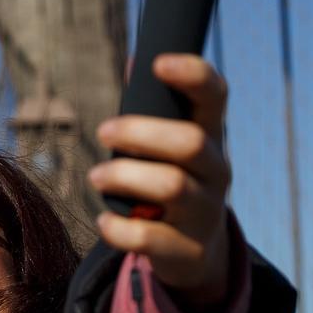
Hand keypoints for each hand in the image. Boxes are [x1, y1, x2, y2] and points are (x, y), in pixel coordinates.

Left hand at [90, 54, 233, 303]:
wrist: (198, 253)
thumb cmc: (173, 181)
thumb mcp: (170, 147)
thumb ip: (153, 109)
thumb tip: (136, 59)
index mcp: (209, 136)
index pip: (215, 97)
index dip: (193, 75)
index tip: (159, 63)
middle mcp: (216, 171)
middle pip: (190, 142)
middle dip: (140, 132)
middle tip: (103, 132)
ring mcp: (205, 213)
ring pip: (172, 187)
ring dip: (124, 176)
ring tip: (96, 177)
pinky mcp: (187, 250)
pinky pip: (150, 237)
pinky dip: (119, 228)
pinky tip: (104, 221)